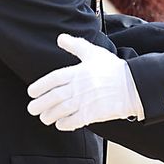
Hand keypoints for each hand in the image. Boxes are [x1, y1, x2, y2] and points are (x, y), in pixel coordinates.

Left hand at [26, 35, 141, 129]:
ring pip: (60, 111)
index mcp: (77, 72)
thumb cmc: (114, 69)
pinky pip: (73, 122)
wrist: (133, 86)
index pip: (52, 80)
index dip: (39, 86)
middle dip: (39, 105)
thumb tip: (61, 38)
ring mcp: (84, 102)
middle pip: (52, 98)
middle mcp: (78, 88)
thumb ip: (75, 45)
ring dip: (49, 116)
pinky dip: (64, 124)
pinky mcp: (92, 114)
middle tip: (32, 109)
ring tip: (44, 118)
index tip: (31, 92)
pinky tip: (60, 124)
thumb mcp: (94, 53)